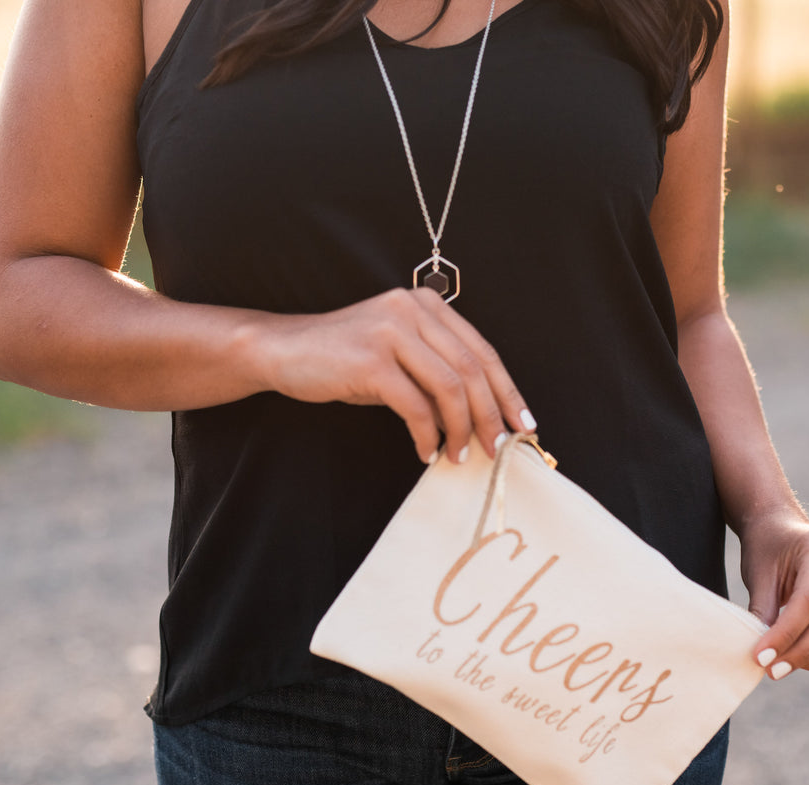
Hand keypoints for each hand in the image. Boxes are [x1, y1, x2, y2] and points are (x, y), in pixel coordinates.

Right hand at [255, 287, 534, 464]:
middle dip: (490, 415)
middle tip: (497, 448)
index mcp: (427, 305)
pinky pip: (415, 406)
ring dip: (461, 429)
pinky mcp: (370, 361)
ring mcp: (391, 332)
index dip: (507, 391)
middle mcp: (412, 310)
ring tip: (461, 455)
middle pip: (472, 369)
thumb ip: (438, 377)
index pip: (482, 351)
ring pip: (449, 388)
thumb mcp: (400, 360)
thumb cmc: (345, 360)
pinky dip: (427, 435)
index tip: (523, 424)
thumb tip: (481, 420)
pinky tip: (426, 452)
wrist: (285, 352)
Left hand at [739, 512, 808, 679]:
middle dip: (803, 650)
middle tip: (772, 670)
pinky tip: (797, 662)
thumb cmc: (767, 549)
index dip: (786, 632)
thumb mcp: (759, 573)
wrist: (782, 529)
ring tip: (779, 668)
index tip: (761, 655)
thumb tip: (764, 656)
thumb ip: (763, 610)